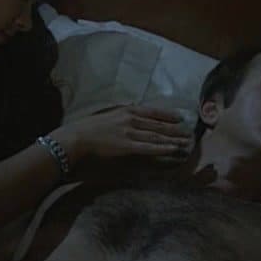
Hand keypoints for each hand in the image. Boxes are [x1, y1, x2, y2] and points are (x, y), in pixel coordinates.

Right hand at [51, 105, 193, 165]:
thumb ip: (115, 120)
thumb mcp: (100, 118)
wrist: (70, 141)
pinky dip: (164, 148)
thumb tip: (123, 121)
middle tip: (189, 132)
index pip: (151, 111)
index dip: (167, 115)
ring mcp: (130, 133)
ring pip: (158, 136)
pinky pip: (150, 148)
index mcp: (123, 111)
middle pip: (158, 124)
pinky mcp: (128, 148)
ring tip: (187, 142)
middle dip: (175, 128)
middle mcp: (130, 119)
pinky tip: (174, 149)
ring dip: (174, 139)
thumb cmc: (80, 131)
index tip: (179, 117)